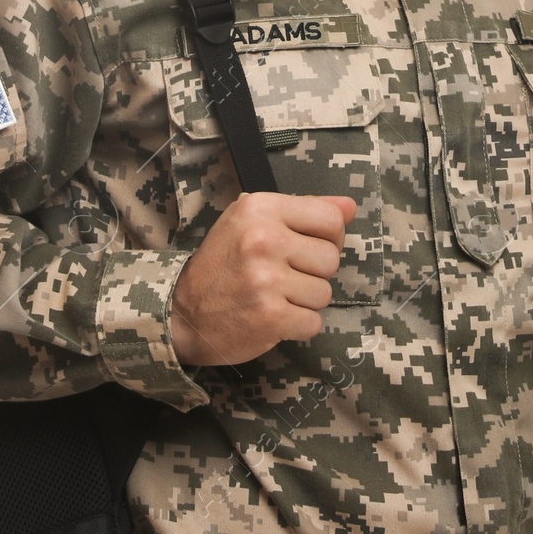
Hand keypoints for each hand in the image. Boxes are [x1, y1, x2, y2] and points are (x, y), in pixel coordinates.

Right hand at [169, 193, 357, 365]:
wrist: (182, 313)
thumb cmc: (223, 265)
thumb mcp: (253, 222)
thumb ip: (304, 210)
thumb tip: (350, 207)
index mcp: (260, 208)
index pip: (331, 219)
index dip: (329, 238)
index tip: (308, 248)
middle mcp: (263, 239)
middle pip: (331, 259)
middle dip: (314, 273)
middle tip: (284, 277)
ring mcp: (266, 279)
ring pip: (324, 293)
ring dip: (304, 301)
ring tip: (274, 297)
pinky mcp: (270, 316)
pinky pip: (313, 322)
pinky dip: (298, 326)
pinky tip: (273, 317)